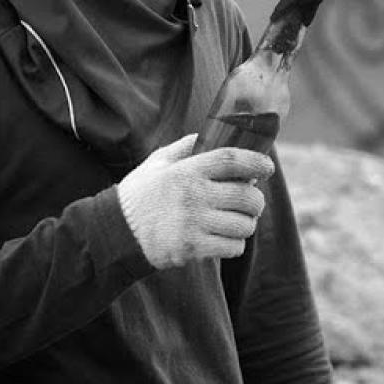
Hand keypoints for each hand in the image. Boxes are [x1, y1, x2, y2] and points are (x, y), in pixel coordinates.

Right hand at [116, 133, 274, 269]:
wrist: (116, 233)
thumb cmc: (139, 195)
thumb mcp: (156, 163)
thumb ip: (184, 148)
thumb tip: (209, 135)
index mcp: (186, 171)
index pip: (232, 160)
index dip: (257, 162)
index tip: (268, 167)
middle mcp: (193, 195)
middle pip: (247, 196)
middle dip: (256, 201)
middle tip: (250, 202)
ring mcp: (194, 223)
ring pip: (244, 225)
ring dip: (245, 224)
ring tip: (234, 222)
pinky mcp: (193, 248)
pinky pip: (233, 247)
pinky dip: (234, 244)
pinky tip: (222, 239)